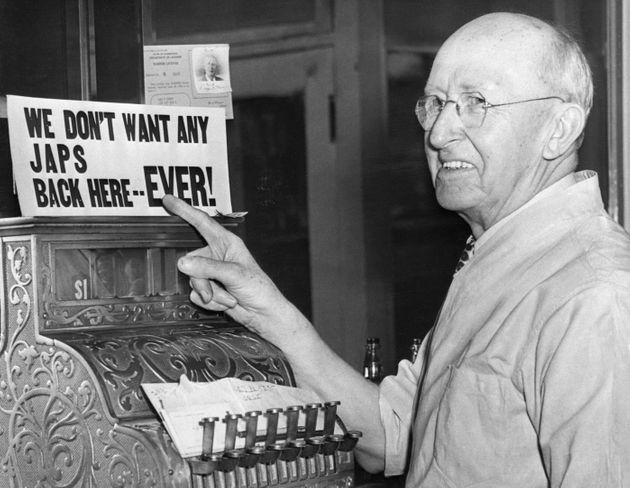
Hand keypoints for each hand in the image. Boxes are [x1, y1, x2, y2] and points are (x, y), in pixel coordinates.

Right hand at [162, 195, 298, 338]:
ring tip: (229, 297)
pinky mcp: (209, 288)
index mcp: (227, 243)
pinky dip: (211, 302)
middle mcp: (217, 255)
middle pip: (192, 260)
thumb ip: (208, 268)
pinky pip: (195, 294)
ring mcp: (212, 272)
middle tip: (215, 290)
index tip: (168, 200)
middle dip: (203, 280)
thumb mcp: (235, 274)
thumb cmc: (259, 289)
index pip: (202, 222)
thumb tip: (183, 263)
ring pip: (193, 280)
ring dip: (211, 293)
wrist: (263, 314)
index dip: (184, 210)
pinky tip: (226, 302)